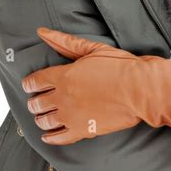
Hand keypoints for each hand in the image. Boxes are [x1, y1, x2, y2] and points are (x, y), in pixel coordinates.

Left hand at [21, 27, 170, 144]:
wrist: (141, 90)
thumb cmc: (121, 66)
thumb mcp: (92, 49)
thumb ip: (65, 42)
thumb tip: (42, 32)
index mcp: (63, 76)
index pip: (35, 81)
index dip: (29, 84)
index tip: (29, 85)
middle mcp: (63, 97)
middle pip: (37, 103)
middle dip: (34, 102)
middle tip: (36, 102)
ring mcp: (71, 116)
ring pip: (45, 121)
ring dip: (41, 119)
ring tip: (43, 118)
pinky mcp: (83, 131)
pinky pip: (59, 139)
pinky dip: (50, 138)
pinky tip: (48, 136)